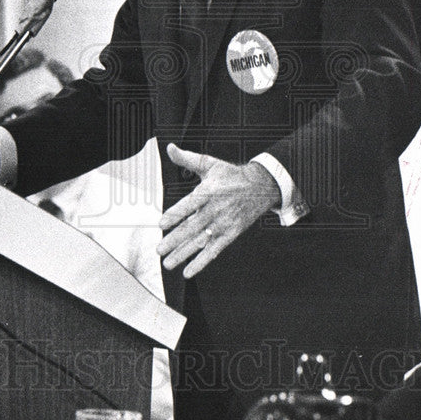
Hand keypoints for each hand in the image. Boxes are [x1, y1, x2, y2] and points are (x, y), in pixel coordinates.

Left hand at [157, 143, 279, 278]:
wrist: (261, 187)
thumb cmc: (232, 176)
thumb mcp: (210, 164)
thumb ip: (187, 159)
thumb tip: (170, 148)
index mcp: (209, 191)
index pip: (190, 204)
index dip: (175, 214)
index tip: (161, 223)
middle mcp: (216, 209)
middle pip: (193, 226)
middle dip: (175, 239)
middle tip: (159, 249)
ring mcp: (224, 223)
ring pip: (201, 241)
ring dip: (183, 253)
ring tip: (168, 262)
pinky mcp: (231, 234)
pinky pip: (214, 250)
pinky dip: (201, 262)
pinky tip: (188, 271)